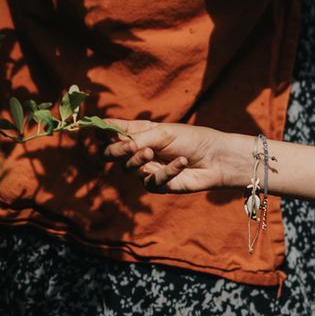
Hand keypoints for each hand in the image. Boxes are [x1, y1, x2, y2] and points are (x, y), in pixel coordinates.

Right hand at [104, 119, 238, 191]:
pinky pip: (151, 182)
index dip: (102, 131)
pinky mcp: (159, 185)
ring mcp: (147, 168)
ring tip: (152, 153)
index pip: (112, 132)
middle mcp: (140, 150)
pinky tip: (182, 163)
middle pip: (113, 154)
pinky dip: (165, 172)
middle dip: (117, 150)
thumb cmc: (192, 139)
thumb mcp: (163, 133)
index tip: (96, 130)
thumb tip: (111, 142)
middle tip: (129, 147)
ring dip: (138, 161)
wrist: (218, 158)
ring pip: (128, 169)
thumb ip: (137, 139)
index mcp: (140, 132)